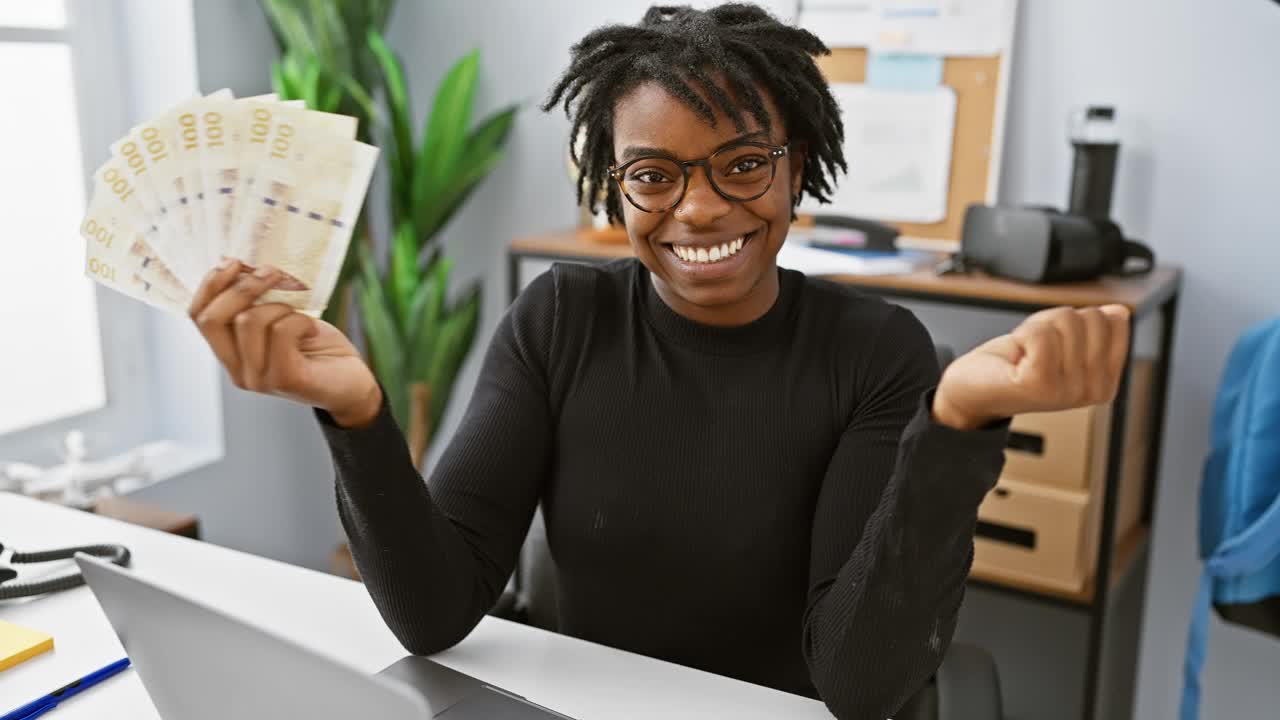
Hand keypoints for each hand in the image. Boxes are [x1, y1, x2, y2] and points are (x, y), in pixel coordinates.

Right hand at [188, 259, 382, 427]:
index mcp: (230, 353)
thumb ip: (256, 302)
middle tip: (275, 273)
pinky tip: (312, 330)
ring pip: (250, 321)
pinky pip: (282, 332)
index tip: (236, 262)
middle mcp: (237, 370)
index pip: (197, 316)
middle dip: (244, 286)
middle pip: (214, 318)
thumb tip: (238, 264)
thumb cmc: (316, 348)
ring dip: (280, 305)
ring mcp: (258, 379)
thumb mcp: (281, 318)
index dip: (210, 284)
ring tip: (300, 314)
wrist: (353, 386)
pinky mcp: (285, 379)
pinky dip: (301, 320)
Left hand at [932, 305, 1131, 430]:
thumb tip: (1120, 313)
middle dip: (1055, 322)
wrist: (970, 391)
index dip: (1076, 321)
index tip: (1055, 343)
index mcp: (1105, 382)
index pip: (1113, 322)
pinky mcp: (1040, 384)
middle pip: (1090, 318)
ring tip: (1025, 355)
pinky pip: (1041, 334)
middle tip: (1035, 349)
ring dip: (1036, 329)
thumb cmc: (1012, 367)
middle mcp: (1092, 391)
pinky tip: (1016, 358)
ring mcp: (1068, 391)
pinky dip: (1023, 335)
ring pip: (1066, 321)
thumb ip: (1092, 330)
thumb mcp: (1061, 344)